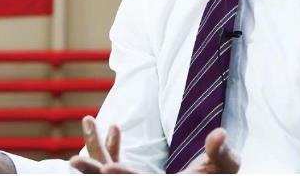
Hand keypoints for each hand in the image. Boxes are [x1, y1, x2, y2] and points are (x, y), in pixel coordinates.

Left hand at [70, 119, 238, 173]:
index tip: (107, 167)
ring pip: (110, 170)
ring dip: (96, 155)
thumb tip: (219, 134)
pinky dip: (112, 149)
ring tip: (83, 132)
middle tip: (74, 161)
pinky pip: (117, 163)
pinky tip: (115, 127)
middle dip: (94, 172)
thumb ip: (223, 154)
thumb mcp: (226, 168)